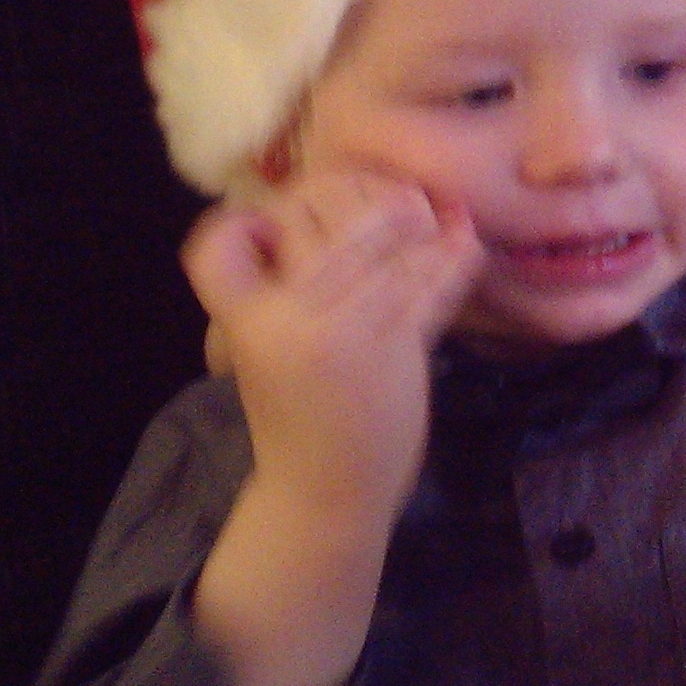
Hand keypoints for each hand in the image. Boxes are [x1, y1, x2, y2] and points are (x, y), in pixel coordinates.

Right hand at [182, 166, 483, 520]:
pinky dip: (455, 257)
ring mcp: (345, 328)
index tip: (270, 218)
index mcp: (244, 320)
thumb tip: (315, 208)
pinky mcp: (397, 346)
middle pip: (314, 214)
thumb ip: (274, 288)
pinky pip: (431, 284)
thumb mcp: (258, 350)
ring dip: (414, 218)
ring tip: (431, 212)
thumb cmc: (293, 414)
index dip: (241, 220)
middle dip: (352, 193)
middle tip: (382, 199)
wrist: (325, 492)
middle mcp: (287, 317)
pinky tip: (466, 237)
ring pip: (383, 239)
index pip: (219, 244)